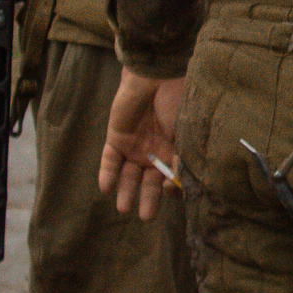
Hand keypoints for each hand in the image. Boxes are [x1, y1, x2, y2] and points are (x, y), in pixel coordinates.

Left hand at [99, 68, 184, 218]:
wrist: (156, 75)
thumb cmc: (179, 101)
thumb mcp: (185, 132)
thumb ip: (181, 158)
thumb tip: (181, 185)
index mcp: (177, 149)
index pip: (172, 176)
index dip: (172, 188)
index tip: (172, 193)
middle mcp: (156, 150)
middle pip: (150, 181)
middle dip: (148, 199)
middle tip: (146, 217)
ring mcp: (136, 145)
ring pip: (128, 175)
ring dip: (126, 191)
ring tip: (124, 208)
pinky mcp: (116, 137)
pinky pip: (110, 160)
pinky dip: (108, 174)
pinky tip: (106, 188)